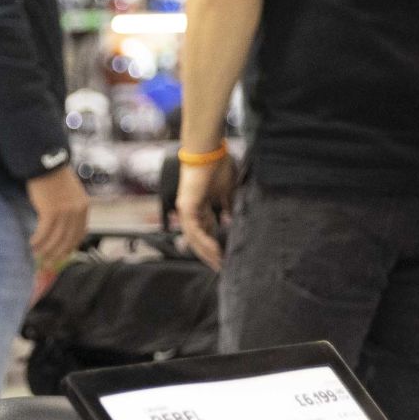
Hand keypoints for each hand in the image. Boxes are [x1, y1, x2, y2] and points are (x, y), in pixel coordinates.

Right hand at [26, 165, 90, 268]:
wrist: (45, 164)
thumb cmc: (54, 179)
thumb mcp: (69, 195)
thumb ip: (69, 210)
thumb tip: (60, 230)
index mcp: (84, 207)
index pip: (79, 234)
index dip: (70, 247)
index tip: (62, 256)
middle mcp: (77, 211)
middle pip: (67, 240)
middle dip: (57, 254)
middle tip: (48, 263)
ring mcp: (65, 212)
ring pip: (55, 239)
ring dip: (45, 250)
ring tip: (36, 255)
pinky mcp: (51, 212)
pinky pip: (44, 233)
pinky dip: (37, 241)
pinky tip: (31, 244)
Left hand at [177, 156, 231, 270]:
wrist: (209, 151)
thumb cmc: (219, 166)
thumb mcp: (228, 191)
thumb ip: (229, 207)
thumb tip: (232, 221)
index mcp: (201, 207)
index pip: (207, 232)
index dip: (216, 245)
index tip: (227, 257)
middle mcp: (191, 211)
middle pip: (199, 239)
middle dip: (211, 255)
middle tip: (223, 268)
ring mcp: (186, 210)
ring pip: (195, 238)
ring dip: (208, 253)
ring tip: (220, 265)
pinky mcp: (186, 207)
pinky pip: (194, 230)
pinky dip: (205, 242)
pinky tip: (215, 252)